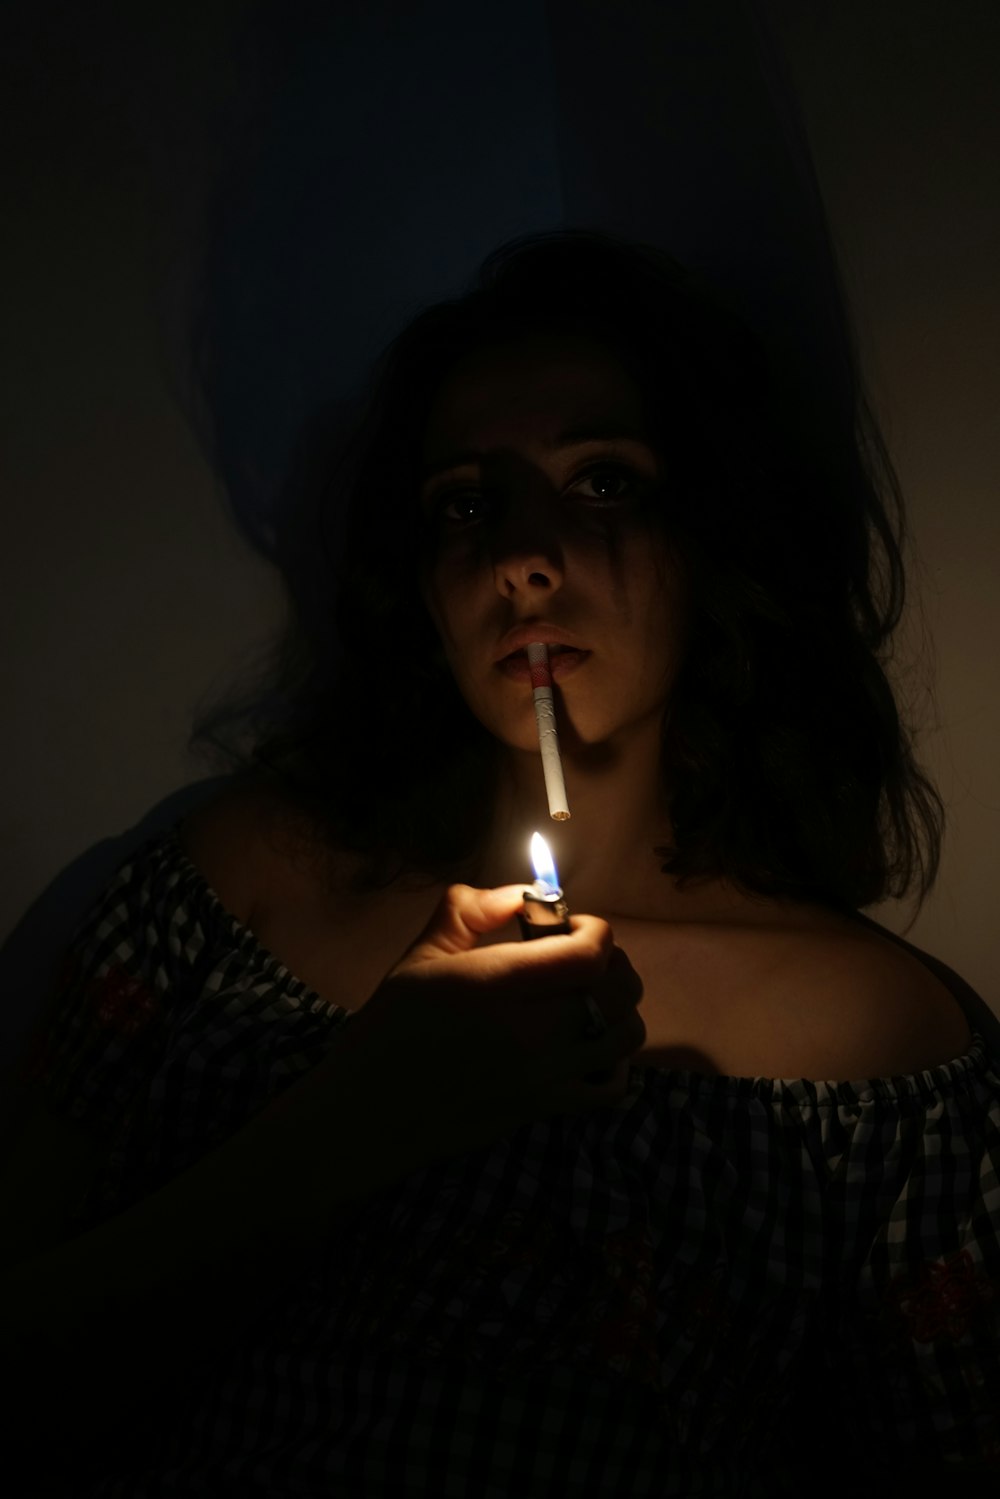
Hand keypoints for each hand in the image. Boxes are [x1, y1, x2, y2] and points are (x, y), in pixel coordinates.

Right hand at [345, 882, 644, 1159]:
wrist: (368, 1113)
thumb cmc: (390, 1029)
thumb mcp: (419, 957)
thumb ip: (470, 912)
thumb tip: (518, 894)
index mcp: (491, 986)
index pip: (586, 955)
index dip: (595, 930)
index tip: (571, 925)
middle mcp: (526, 1033)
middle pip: (617, 991)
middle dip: (611, 962)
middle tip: (579, 957)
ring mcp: (541, 1077)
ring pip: (625, 1035)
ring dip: (619, 1007)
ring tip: (585, 998)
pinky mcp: (544, 1110)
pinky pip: (611, 1086)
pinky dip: (614, 1060)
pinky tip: (585, 1045)